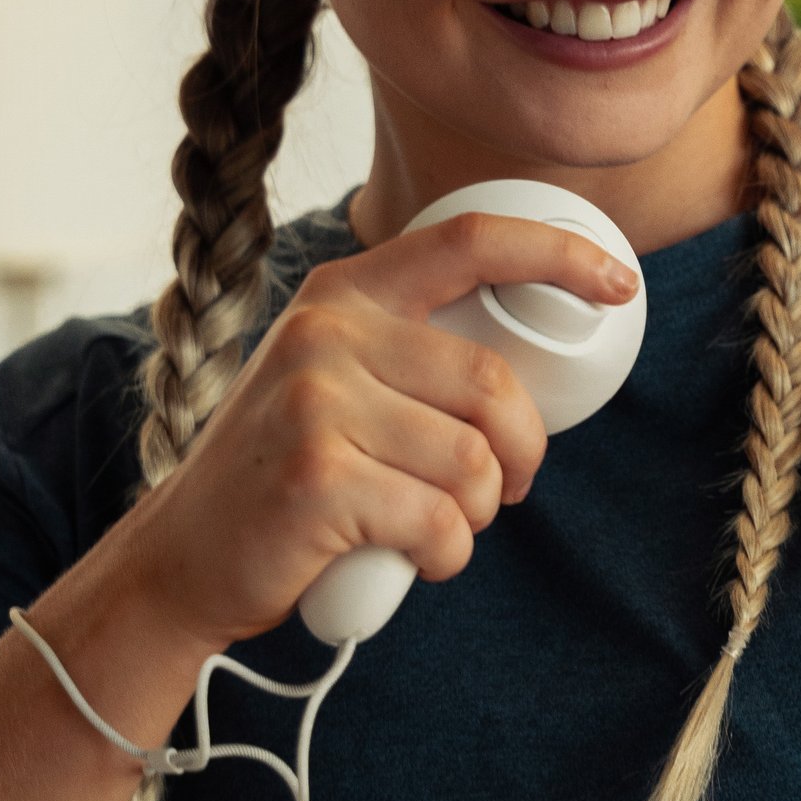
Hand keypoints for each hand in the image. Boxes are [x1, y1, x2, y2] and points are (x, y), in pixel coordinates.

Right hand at [128, 215, 639, 650]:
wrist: (181, 558)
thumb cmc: (284, 475)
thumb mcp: (331, 380)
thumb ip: (406, 351)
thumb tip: (529, 367)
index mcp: (342, 294)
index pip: (468, 241)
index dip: (557, 255)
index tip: (619, 281)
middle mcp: (326, 332)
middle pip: (491, 384)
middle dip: (522, 452)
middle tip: (508, 489)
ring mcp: (314, 401)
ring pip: (473, 463)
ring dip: (478, 514)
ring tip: (438, 526)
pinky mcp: (317, 477)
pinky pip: (441, 521)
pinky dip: (446, 555)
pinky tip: (414, 557)